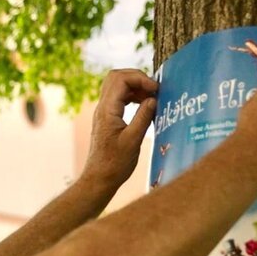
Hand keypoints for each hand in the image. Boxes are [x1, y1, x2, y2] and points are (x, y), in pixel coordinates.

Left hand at [82, 69, 157, 188]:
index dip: (141, 79)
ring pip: (117, 86)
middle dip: (137, 78)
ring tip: (152, 96)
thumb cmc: (115, 164)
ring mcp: (104, 112)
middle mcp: (103, 107)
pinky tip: (144, 105)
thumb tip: (154, 99)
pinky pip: (119, 98)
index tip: (156, 90)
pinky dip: (132, 96)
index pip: (121, 80)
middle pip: (117, 77)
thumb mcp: (133, 140)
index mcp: (107, 110)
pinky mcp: (108, 118)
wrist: (100, 178)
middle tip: (154, 89)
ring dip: (135, 86)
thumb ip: (143, 117)